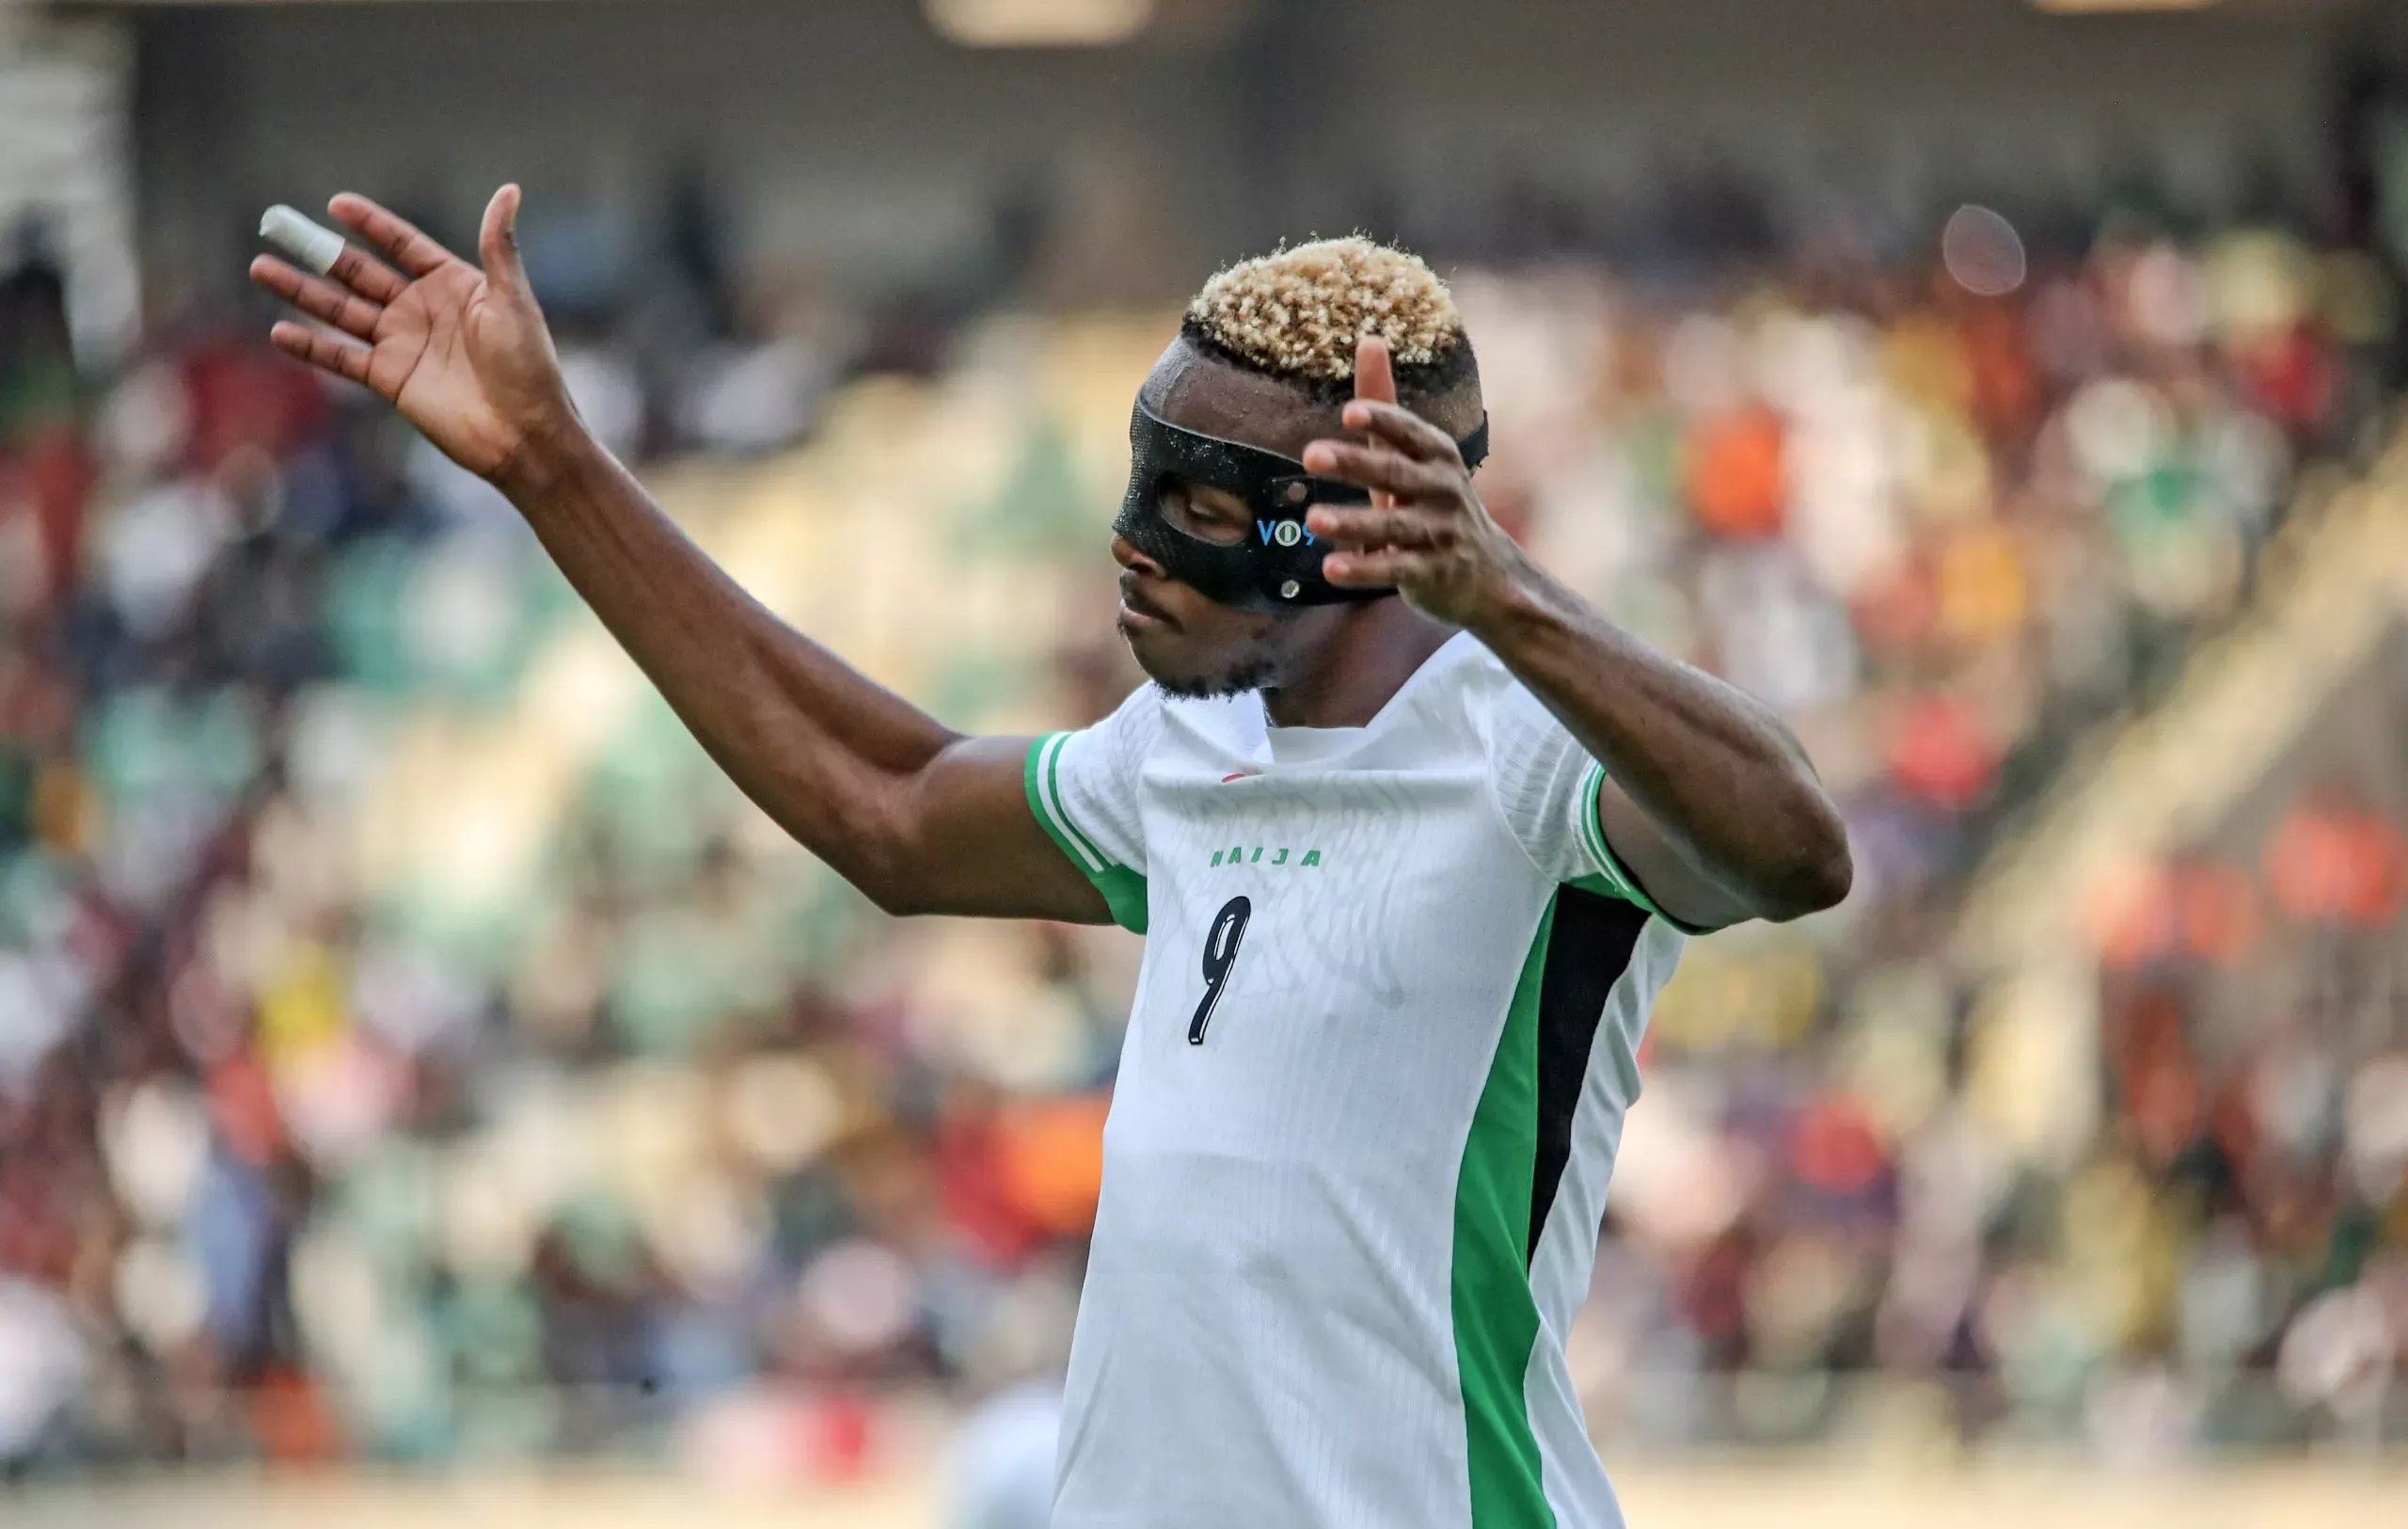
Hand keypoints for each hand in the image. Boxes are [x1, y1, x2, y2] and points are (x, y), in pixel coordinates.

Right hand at [248, 185, 579, 486]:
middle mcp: (421, 310)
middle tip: (276, 226)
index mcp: (452, 284)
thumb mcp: (511, 298)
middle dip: (319, 252)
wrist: (523, 430)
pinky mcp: (390, 379)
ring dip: (301, 290)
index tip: (336, 204)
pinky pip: (342, 358)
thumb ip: (498, 246)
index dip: (372, 224)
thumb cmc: (527, 364)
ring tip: (260, 267)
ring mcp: (402, 343)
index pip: (403, 245)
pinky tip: (278, 330)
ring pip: (341, 310)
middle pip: (359, 273)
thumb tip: (509, 189)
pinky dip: (311, 346)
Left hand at [1301, 336, 1532, 627]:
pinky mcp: (1430, 573)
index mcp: (1436, 454)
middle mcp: (1442, 489)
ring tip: (1313, 519)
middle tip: (1310, 455)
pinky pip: (1393, 570)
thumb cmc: (1434, 501)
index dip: (1381, 421)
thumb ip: (1384, 403)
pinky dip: (1363, 570)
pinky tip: (1331, 568)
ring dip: (1351, 522)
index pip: (1407, 432)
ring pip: (1390, 526)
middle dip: (1353, 464)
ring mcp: (1438, 532)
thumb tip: (1369, 339)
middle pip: (1393, 474)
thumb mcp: (1413, 453)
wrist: (1485, 573)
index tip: (1349, 414)